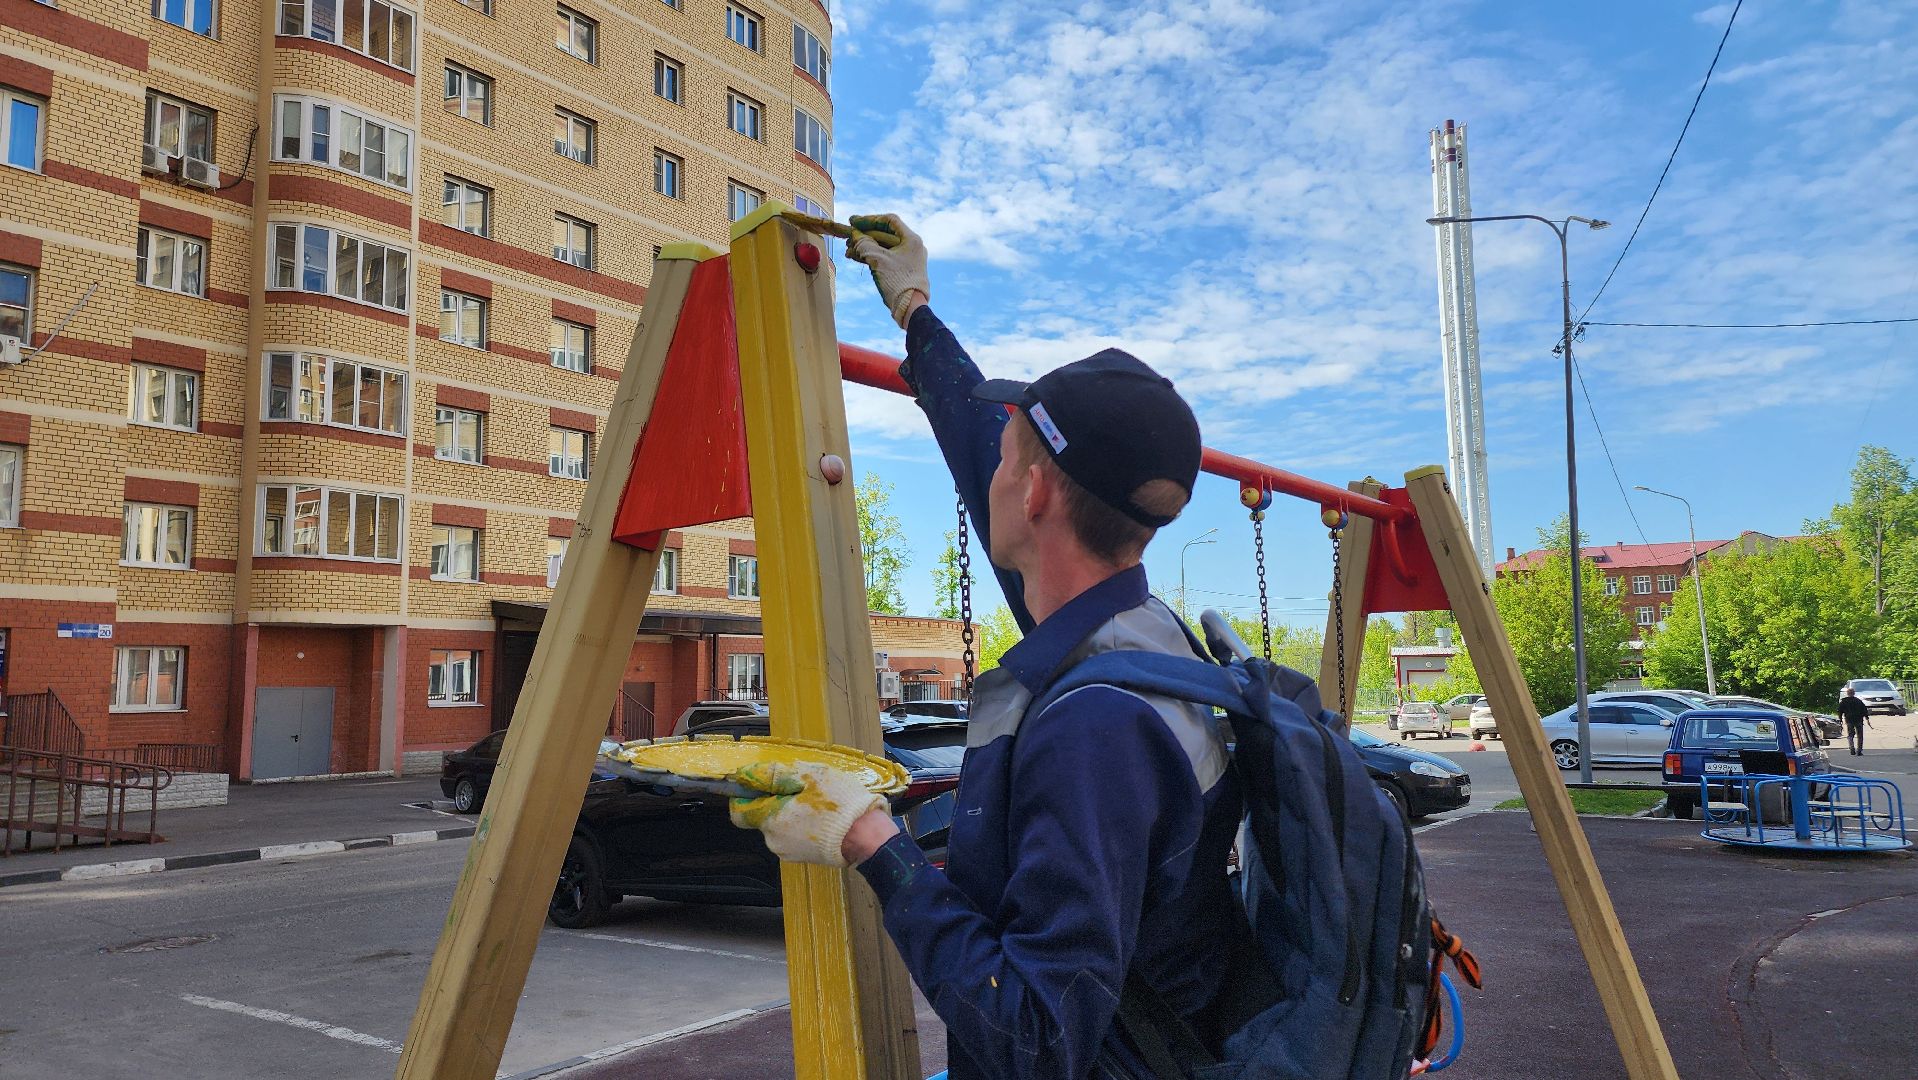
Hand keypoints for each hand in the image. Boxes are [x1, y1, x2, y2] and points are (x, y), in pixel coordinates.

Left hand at [729, 761, 887, 867]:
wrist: (867, 837)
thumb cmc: (840, 804)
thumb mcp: (808, 776)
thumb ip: (774, 774)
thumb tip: (748, 774)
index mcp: (771, 820)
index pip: (739, 810)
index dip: (748, 793)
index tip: (764, 782)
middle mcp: (774, 840)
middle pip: (762, 815)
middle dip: (777, 800)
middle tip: (803, 788)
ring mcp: (788, 852)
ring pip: (779, 825)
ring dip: (791, 812)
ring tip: (817, 802)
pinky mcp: (803, 857)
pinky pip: (794, 836)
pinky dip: (802, 825)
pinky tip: (822, 816)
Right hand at [847, 213, 929, 328]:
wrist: (910, 309)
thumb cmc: (897, 282)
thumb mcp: (877, 259)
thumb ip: (864, 244)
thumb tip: (855, 237)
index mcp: (911, 239)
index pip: (889, 221)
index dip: (869, 220)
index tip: (853, 222)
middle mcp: (911, 247)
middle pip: (884, 234)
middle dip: (864, 235)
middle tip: (848, 238)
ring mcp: (907, 259)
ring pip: (882, 248)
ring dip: (865, 247)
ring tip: (848, 250)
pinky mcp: (902, 270)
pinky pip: (884, 258)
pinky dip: (870, 257)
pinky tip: (855, 257)